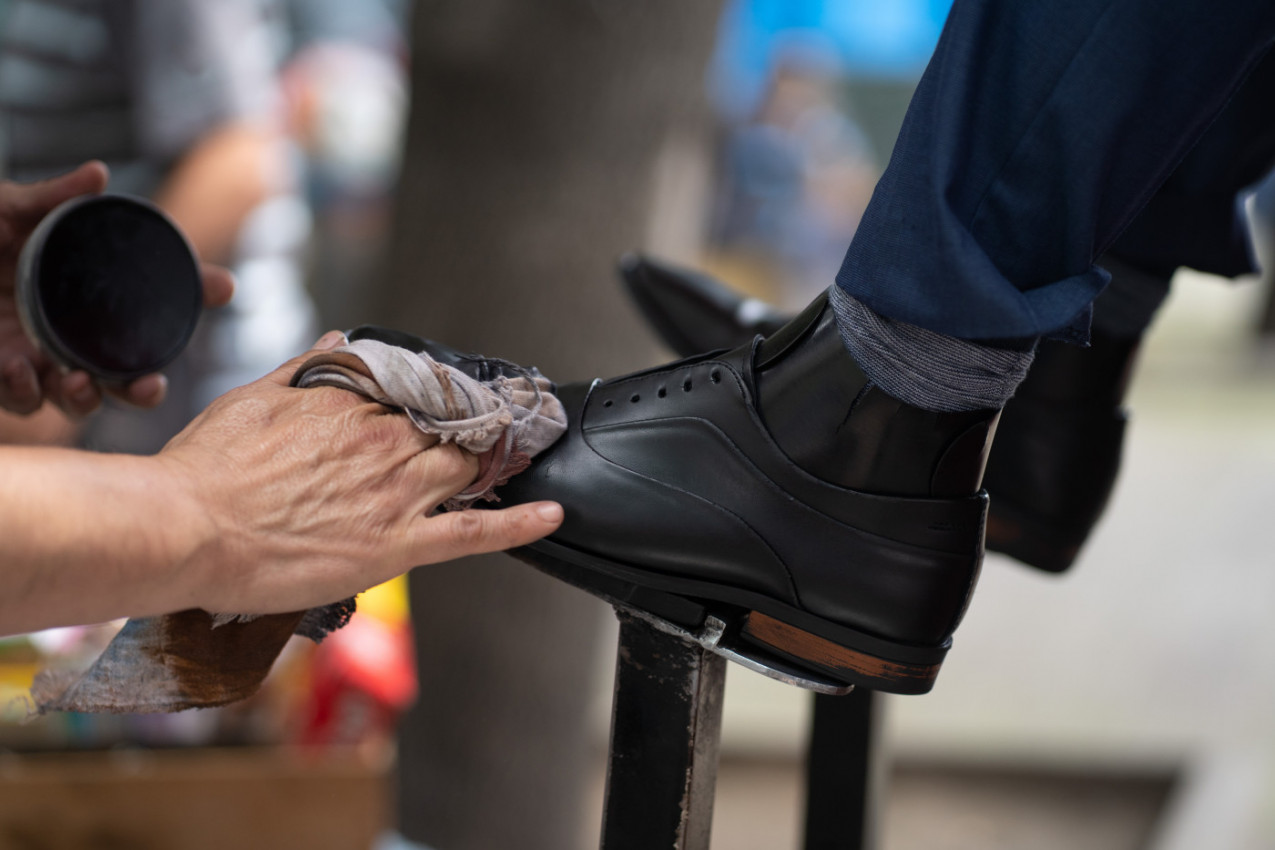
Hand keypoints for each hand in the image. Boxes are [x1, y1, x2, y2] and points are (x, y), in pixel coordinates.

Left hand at [0, 162, 234, 416]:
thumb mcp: (6, 207)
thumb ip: (51, 197)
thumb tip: (98, 175)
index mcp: (82, 292)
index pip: (148, 301)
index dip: (191, 295)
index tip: (224, 285)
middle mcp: (63, 331)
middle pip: (120, 374)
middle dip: (141, 389)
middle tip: (148, 384)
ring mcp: (30, 355)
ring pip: (76, 398)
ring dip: (86, 398)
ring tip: (76, 383)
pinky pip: (20, 398)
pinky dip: (26, 392)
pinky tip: (22, 370)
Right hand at [154, 332, 564, 613]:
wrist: (186, 528)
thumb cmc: (208, 468)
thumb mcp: (252, 397)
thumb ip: (305, 367)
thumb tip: (338, 338)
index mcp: (351, 407)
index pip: (413, 391)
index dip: (433, 396)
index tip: (446, 396)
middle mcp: (382, 445)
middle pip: (447, 429)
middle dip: (465, 427)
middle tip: (481, 429)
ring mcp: (395, 495)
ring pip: (464, 468)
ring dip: (487, 461)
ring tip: (507, 456)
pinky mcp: (395, 545)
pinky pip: (472, 532)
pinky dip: (518, 523)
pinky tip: (552, 513)